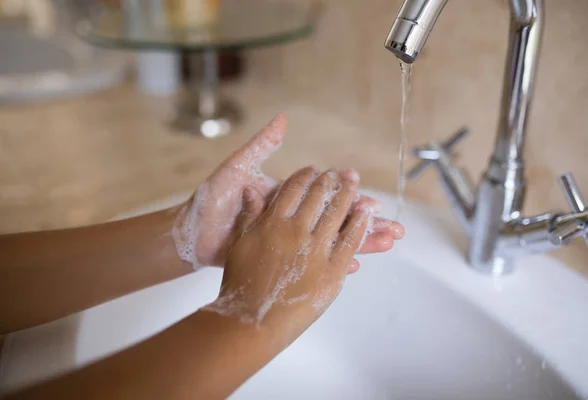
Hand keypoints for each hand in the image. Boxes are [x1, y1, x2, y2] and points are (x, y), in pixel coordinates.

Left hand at [171, 114, 403, 269]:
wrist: (190, 237)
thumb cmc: (210, 202)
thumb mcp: (236, 171)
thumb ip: (261, 147)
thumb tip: (283, 120)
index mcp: (286, 197)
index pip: (326, 195)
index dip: (350, 196)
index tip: (370, 196)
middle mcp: (292, 218)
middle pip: (336, 221)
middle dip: (365, 224)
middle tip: (394, 228)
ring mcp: (288, 240)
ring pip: (331, 242)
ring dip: (359, 244)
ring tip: (386, 245)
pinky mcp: (281, 260)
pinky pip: (313, 263)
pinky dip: (334, 264)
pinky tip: (355, 266)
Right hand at [205, 167, 376, 341]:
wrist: (252, 321)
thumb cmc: (240, 285)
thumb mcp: (239, 245)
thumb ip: (249, 216)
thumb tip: (251, 190)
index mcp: (272, 223)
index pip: (292, 190)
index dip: (304, 177)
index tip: (313, 170)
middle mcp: (296, 231)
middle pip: (319, 197)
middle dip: (331, 181)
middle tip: (342, 173)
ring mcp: (316, 250)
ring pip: (338, 214)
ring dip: (349, 194)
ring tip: (355, 182)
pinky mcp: (332, 271)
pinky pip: (350, 241)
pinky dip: (360, 224)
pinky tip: (368, 212)